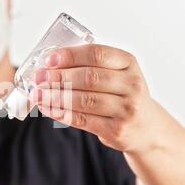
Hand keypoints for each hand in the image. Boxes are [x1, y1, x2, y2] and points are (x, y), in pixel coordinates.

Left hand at [32, 44, 156, 152]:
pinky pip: (83, 120)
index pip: (97, 54)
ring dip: (56, 96)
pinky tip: (47, 108)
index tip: (49, 59)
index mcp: (128, 63)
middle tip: (39, 77)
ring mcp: (126, 109)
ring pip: (84, 100)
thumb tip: (50, 65)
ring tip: (38, 94)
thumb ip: (90, 67)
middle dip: (59, 77)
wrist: (146, 127)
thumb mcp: (117, 74)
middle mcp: (131, 84)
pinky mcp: (116, 130)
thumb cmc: (123, 96)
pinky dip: (61, 113)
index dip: (70, 55)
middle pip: (89, 77)